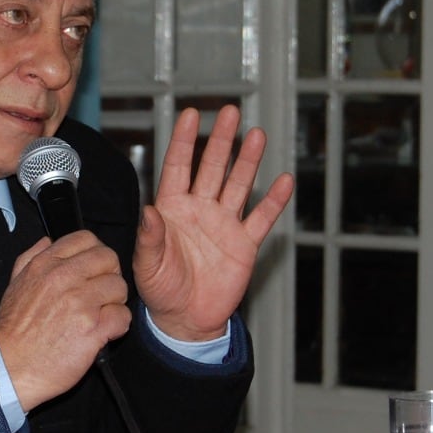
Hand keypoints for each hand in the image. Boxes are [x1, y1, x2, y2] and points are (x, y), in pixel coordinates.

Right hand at [0, 230, 132, 411]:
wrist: (10, 368)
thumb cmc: (14, 332)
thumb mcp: (14, 285)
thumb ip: (30, 257)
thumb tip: (47, 241)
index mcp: (45, 265)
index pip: (86, 239)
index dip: (95, 254)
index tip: (93, 270)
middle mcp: (63, 279)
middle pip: (109, 259)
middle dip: (109, 276)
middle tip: (102, 294)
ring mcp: (80, 303)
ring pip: (119, 287)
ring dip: (115, 302)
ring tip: (101, 315)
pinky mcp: (93, 329)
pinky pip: (123, 316)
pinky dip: (118, 326)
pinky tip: (104, 332)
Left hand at [134, 106, 294, 341]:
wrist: (186, 320)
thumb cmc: (160, 290)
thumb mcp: (147, 265)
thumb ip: (149, 237)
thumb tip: (147, 210)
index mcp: (171, 209)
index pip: (178, 167)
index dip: (185, 141)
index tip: (192, 114)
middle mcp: (199, 210)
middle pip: (212, 167)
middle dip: (221, 140)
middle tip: (230, 112)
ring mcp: (224, 224)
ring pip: (238, 185)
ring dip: (248, 161)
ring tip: (257, 135)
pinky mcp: (244, 244)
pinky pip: (261, 219)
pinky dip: (274, 202)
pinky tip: (285, 181)